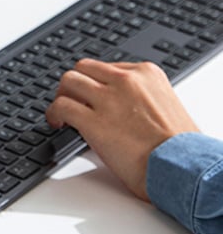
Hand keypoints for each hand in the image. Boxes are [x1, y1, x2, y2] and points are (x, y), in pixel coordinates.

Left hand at [45, 59, 199, 200]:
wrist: (181, 166)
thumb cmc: (177, 146)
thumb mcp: (164, 106)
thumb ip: (139, 98)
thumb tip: (118, 106)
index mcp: (147, 74)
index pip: (106, 67)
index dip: (94, 83)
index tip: (90, 95)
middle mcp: (126, 80)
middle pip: (83, 69)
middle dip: (74, 86)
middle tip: (71, 101)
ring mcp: (109, 99)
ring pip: (68, 81)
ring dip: (61, 97)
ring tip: (61, 113)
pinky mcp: (93, 121)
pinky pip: (61, 106)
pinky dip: (53, 114)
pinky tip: (56, 124)